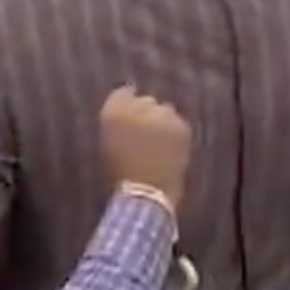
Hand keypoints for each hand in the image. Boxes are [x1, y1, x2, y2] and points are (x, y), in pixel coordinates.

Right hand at [98, 85, 191, 209]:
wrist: (144, 194)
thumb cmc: (119, 174)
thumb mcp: (108, 143)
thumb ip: (118, 121)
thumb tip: (130, 99)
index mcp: (114, 112)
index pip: (123, 94)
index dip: (127, 106)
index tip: (129, 121)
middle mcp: (139, 107)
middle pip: (145, 101)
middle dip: (145, 114)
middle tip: (144, 137)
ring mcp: (162, 115)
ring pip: (164, 111)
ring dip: (161, 122)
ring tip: (158, 144)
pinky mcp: (180, 126)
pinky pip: (178, 123)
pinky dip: (174, 133)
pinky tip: (168, 149)